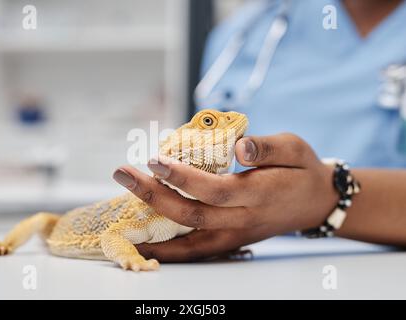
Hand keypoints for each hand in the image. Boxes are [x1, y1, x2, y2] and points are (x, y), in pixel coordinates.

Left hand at [113, 133, 337, 261]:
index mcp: (259, 194)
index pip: (214, 189)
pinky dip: (168, 250)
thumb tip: (239, 146)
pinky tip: (144, 241)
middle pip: (192, 214)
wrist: (315, 202)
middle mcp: (244, 220)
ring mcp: (235, 235)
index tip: (155, 159)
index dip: (182, 177)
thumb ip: (267, 147)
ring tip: (121, 212)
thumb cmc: (301, 170)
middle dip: (154, 195)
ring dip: (153, 226)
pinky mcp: (230, 241)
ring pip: (189, 239)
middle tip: (123, 173)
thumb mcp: (294, 148)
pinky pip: (195, 251)